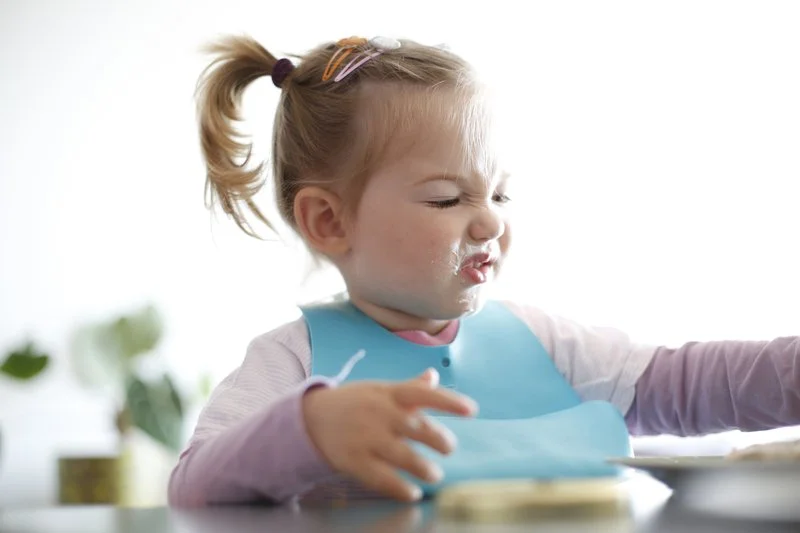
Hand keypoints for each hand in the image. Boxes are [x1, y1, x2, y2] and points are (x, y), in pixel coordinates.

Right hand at [302, 368, 476, 501]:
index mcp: (388, 393)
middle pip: (415, 426)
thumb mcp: (379, 390)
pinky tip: (413, 492)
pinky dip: (399, 488)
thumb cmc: (355, 403)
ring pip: (401, 455)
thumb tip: (434, 376)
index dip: (449, 401)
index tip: (472, 410)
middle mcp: (379, 413)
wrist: (311, 418)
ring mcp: (365, 438)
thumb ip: (409, 387)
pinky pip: (381, 478)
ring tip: (434, 474)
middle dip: (438, 438)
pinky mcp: (354, 461)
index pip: (423, 394)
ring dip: (423, 467)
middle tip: (449, 447)